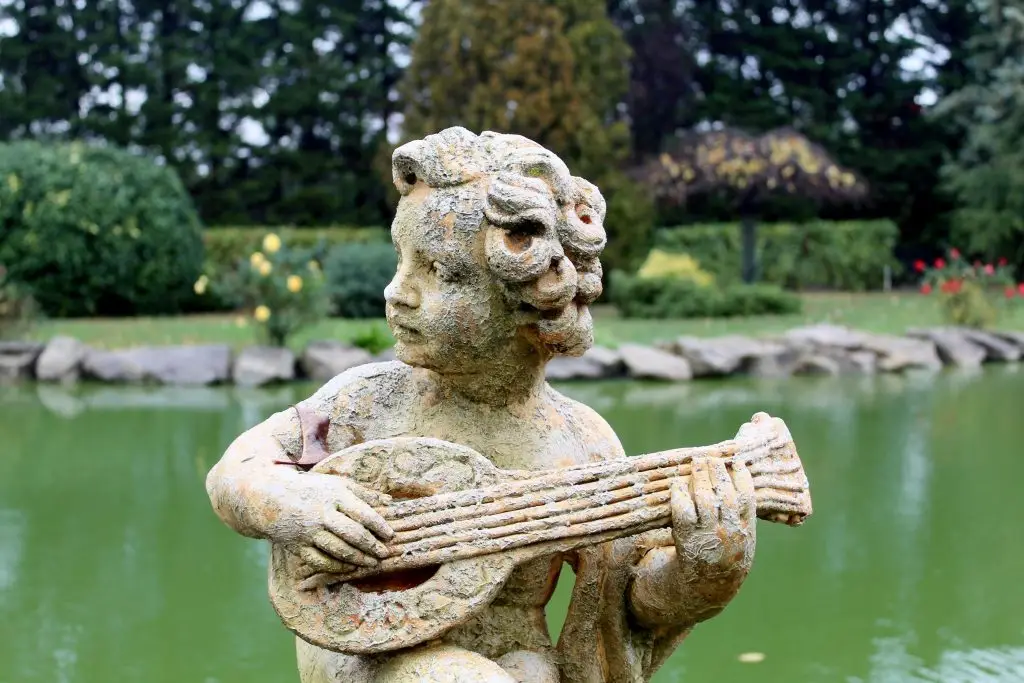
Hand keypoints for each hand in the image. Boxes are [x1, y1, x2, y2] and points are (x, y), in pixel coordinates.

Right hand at [263, 471, 394, 576]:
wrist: (272, 498)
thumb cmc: (313, 490)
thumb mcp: (338, 484)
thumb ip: (364, 493)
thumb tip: (390, 502)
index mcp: (335, 495)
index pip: (363, 513)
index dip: (379, 526)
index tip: (391, 535)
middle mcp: (322, 514)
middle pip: (352, 533)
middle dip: (371, 546)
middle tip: (385, 554)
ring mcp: (309, 531)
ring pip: (338, 549)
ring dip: (358, 558)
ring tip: (372, 563)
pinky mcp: (299, 546)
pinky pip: (320, 560)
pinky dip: (337, 566)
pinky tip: (350, 567)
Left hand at [669, 455, 755, 621]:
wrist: (708, 586)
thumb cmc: (726, 554)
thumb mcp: (744, 538)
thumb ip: (743, 514)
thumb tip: (738, 477)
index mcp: (746, 531)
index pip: (747, 499)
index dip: (742, 477)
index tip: (736, 461)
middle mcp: (729, 533)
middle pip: (724, 495)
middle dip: (717, 472)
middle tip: (710, 457)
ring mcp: (707, 536)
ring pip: (705, 500)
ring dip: (700, 477)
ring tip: (696, 463)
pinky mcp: (686, 539)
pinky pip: (683, 510)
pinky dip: (680, 493)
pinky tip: (679, 484)